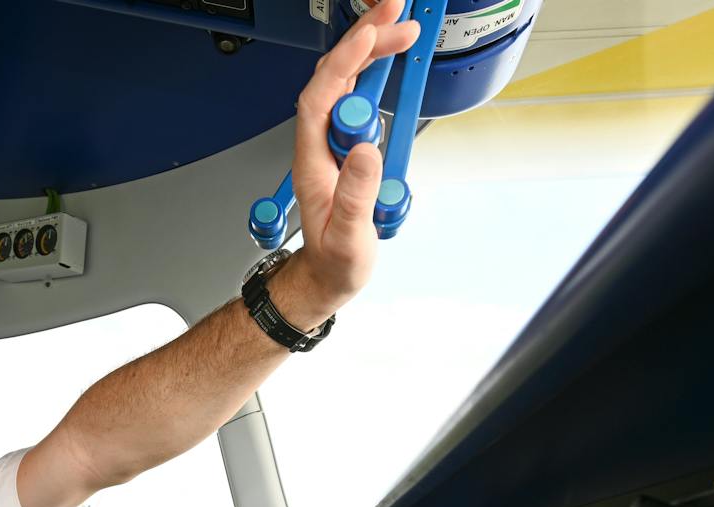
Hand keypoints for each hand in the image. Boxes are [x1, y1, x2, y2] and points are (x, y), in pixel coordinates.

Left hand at [278, 0, 420, 324]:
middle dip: (363, 40)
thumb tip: (367, 150)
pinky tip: (389, 55)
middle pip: (335, 78)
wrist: (327, 274)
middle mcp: (320, 143)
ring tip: (400, 26)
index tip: (370, 36)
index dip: (344, 63)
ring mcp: (334, 142)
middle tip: (396, 15)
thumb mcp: (347, 236)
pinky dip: (374, 71)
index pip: (322, 97)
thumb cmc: (333, 259)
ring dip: (371, 50)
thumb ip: (355, 195)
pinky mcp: (348, 145)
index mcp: (313, 160)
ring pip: (347, 83)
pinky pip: (358, 98)